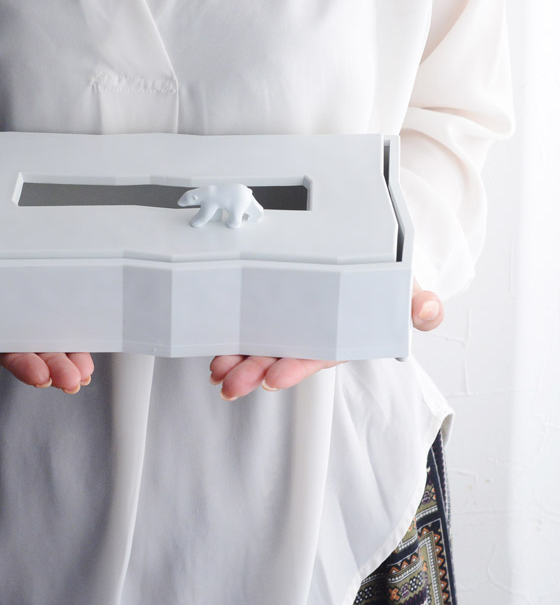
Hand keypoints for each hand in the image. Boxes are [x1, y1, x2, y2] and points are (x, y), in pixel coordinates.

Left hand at [209, 285, 443, 399]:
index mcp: (344, 336)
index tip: (273, 377)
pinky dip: (235, 340)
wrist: (376, 264)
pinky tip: (218, 354)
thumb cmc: (389, 284)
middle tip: (232, 382)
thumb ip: (420, 304)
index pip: (319, 355)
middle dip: (256, 371)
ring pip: (265, 346)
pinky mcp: (277, 311)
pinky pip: (254, 328)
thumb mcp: (408, 290)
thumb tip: (427, 310)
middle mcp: (316, 335)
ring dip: (239, 360)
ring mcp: (295, 325)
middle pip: (284, 356)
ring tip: (218, 370)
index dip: (296, 367)